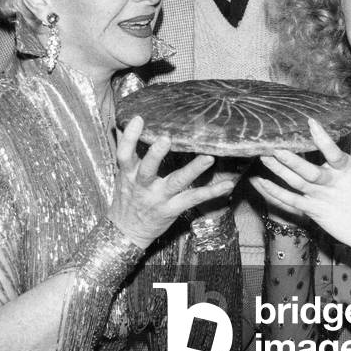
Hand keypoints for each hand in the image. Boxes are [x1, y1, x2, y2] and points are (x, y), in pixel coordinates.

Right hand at [109, 117, 234, 249]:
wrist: (127, 232)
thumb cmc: (127, 198)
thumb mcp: (122, 175)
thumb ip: (127, 151)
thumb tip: (125, 124)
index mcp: (128, 174)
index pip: (124, 154)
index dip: (129, 136)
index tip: (139, 119)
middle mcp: (142, 186)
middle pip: (147, 169)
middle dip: (155, 155)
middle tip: (165, 138)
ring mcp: (159, 198)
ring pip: (176, 183)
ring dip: (193, 170)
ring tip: (208, 158)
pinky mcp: (173, 209)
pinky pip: (194, 199)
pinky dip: (211, 192)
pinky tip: (227, 184)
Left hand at [249, 114, 350, 264]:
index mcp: (347, 170)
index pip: (335, 153)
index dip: (323, 139)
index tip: (311, 122)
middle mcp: (333, 184)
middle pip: (310, 172)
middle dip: (291, 160)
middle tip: (274, 146)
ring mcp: (321, 198)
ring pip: (297, 184)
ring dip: (279, 171)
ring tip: (263, 157)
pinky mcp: (313, 211)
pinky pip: (291, 201)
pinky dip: (276, 192)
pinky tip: (261, 181)